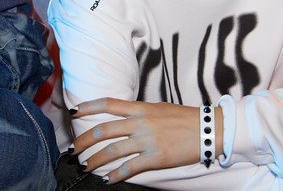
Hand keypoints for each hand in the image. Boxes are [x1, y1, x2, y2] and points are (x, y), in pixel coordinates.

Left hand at [71, 98, 215, 183]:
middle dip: (84, 141)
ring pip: (112, 151)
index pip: (108, 103)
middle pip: (104, 130)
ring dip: (95, 161)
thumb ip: (139, 112)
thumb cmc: (185, 118)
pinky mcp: (156, 157)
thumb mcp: (159, 108)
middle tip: (73, 150)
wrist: (209, 129)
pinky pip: (130, 168)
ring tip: (85, 166)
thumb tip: (124, 115)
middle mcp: (140, 122)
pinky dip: (115, 175)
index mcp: (141, 107)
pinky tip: (108, 179)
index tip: (74, 112)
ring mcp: (147, 140)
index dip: (88, 106)